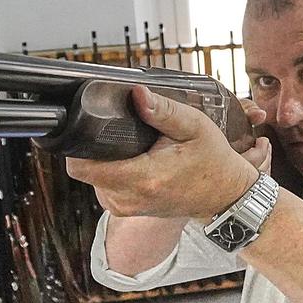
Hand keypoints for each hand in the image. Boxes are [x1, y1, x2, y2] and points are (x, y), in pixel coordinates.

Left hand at [67, 85, 268, 220]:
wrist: (224, 196)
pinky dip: (111, 170)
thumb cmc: (213, 162)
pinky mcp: (124, 208)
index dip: (78, 143)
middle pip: (84, 167)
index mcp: (142, 178)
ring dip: (104, 159)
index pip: (82, 166)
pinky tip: (132, 159)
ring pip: (91, 176)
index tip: (87, 125)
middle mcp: (128, 198)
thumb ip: (164, 111)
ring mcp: (124, 207)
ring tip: (131, 146)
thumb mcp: (195, 127)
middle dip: (95, 146)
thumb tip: (138, 94)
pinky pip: (102, 184)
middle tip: (120, 131)